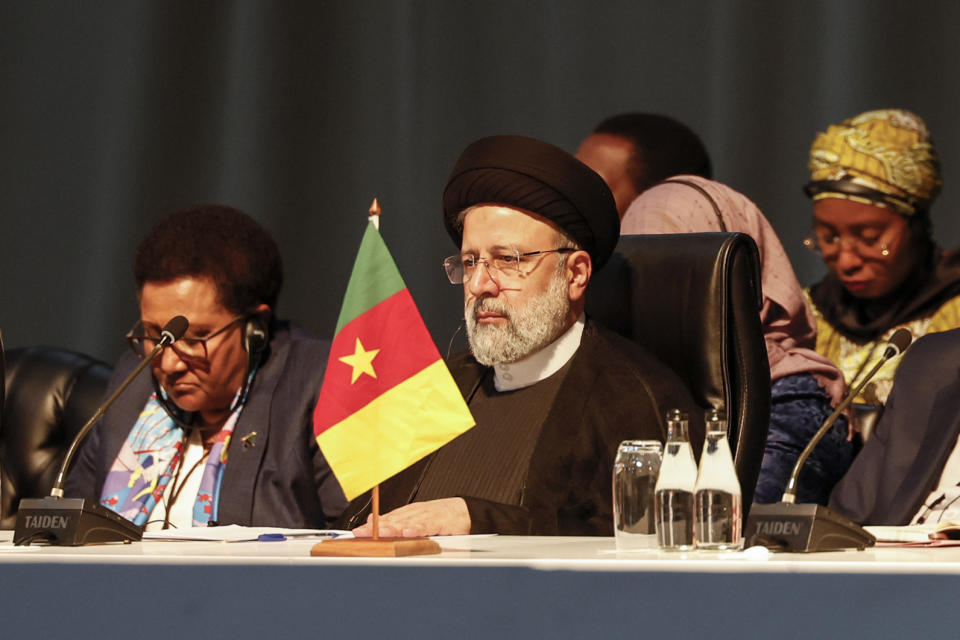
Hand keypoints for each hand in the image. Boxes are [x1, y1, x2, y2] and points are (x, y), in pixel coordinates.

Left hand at [352, 497, 470, 537]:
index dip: (372, 526)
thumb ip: (395, 522)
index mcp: (408, 514)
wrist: (464, 512)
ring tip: (381, 532)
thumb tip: (372, 520)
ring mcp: (427, 517)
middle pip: (394, 521)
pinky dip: (417, 529)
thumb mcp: (415, 520)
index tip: (358, 532)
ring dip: (394, 528)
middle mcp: (415, 514)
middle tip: (363, 533)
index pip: (387, 519)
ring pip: (408, 523)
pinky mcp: (441, 522)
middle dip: (377, 527)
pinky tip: (408, 533)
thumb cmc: (439, 518)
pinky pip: (428, 526)